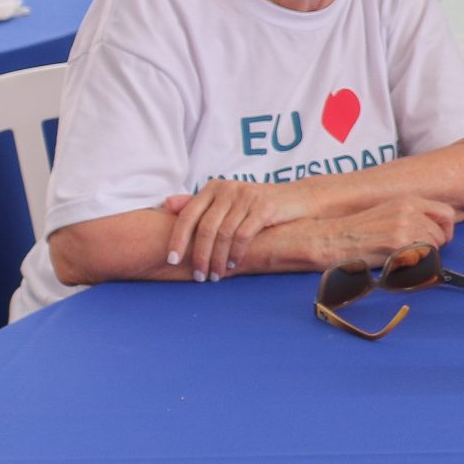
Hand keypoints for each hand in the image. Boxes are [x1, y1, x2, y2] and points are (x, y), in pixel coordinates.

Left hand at [160, 180, 310, 280]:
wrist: (297, 198)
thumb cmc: (257, 204)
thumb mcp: (227, 201)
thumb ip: (198, 204)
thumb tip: (167, 205)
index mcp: (213, 187)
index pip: (187, 215)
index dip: (177, 239)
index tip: (172, 260)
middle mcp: (227, 189)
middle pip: (205, 228)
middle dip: (199, 255)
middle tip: (198, 276)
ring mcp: (246, 197)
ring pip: (223, 234)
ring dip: (217, 258)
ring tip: (215, 275)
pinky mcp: (264, 208)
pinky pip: (243, 235)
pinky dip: (236, 253)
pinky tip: (233, 264)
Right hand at [320, 194, 461, 265]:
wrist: (333, 238)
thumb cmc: (359, 230)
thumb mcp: (389, 213)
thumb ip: (413, 217)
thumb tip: (436, 232)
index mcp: (408, 201)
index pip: (446, 213)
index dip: (446, 230)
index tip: (439, 239)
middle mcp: (409, 210)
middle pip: (441, 234)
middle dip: (432, 247)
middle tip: (414, 254)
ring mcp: (405, 226)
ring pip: (433, 248)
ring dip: (422, 257)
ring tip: (401, 258)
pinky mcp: (398, 243)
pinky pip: (421, 258)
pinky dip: (414, 265)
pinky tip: (397, 263)